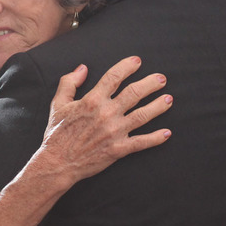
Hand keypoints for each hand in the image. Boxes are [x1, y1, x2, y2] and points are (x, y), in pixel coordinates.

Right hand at [36, 56, 172, 185]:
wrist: (57, 163)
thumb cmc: (57, 133)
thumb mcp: (58, 103)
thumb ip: (69, 82)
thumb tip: (83, 68)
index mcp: (92, 100)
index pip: (114, 77)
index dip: (128, 66)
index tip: (138, 61)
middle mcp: (106, 113)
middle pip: (134, 93)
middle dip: (151, 84)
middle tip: (161, 79)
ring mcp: (114, 132)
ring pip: (142, 115)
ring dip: (158, 106)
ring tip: (169, 99)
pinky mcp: (118, 149)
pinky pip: (141, 142)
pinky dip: (156, 138)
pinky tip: (167, 133)